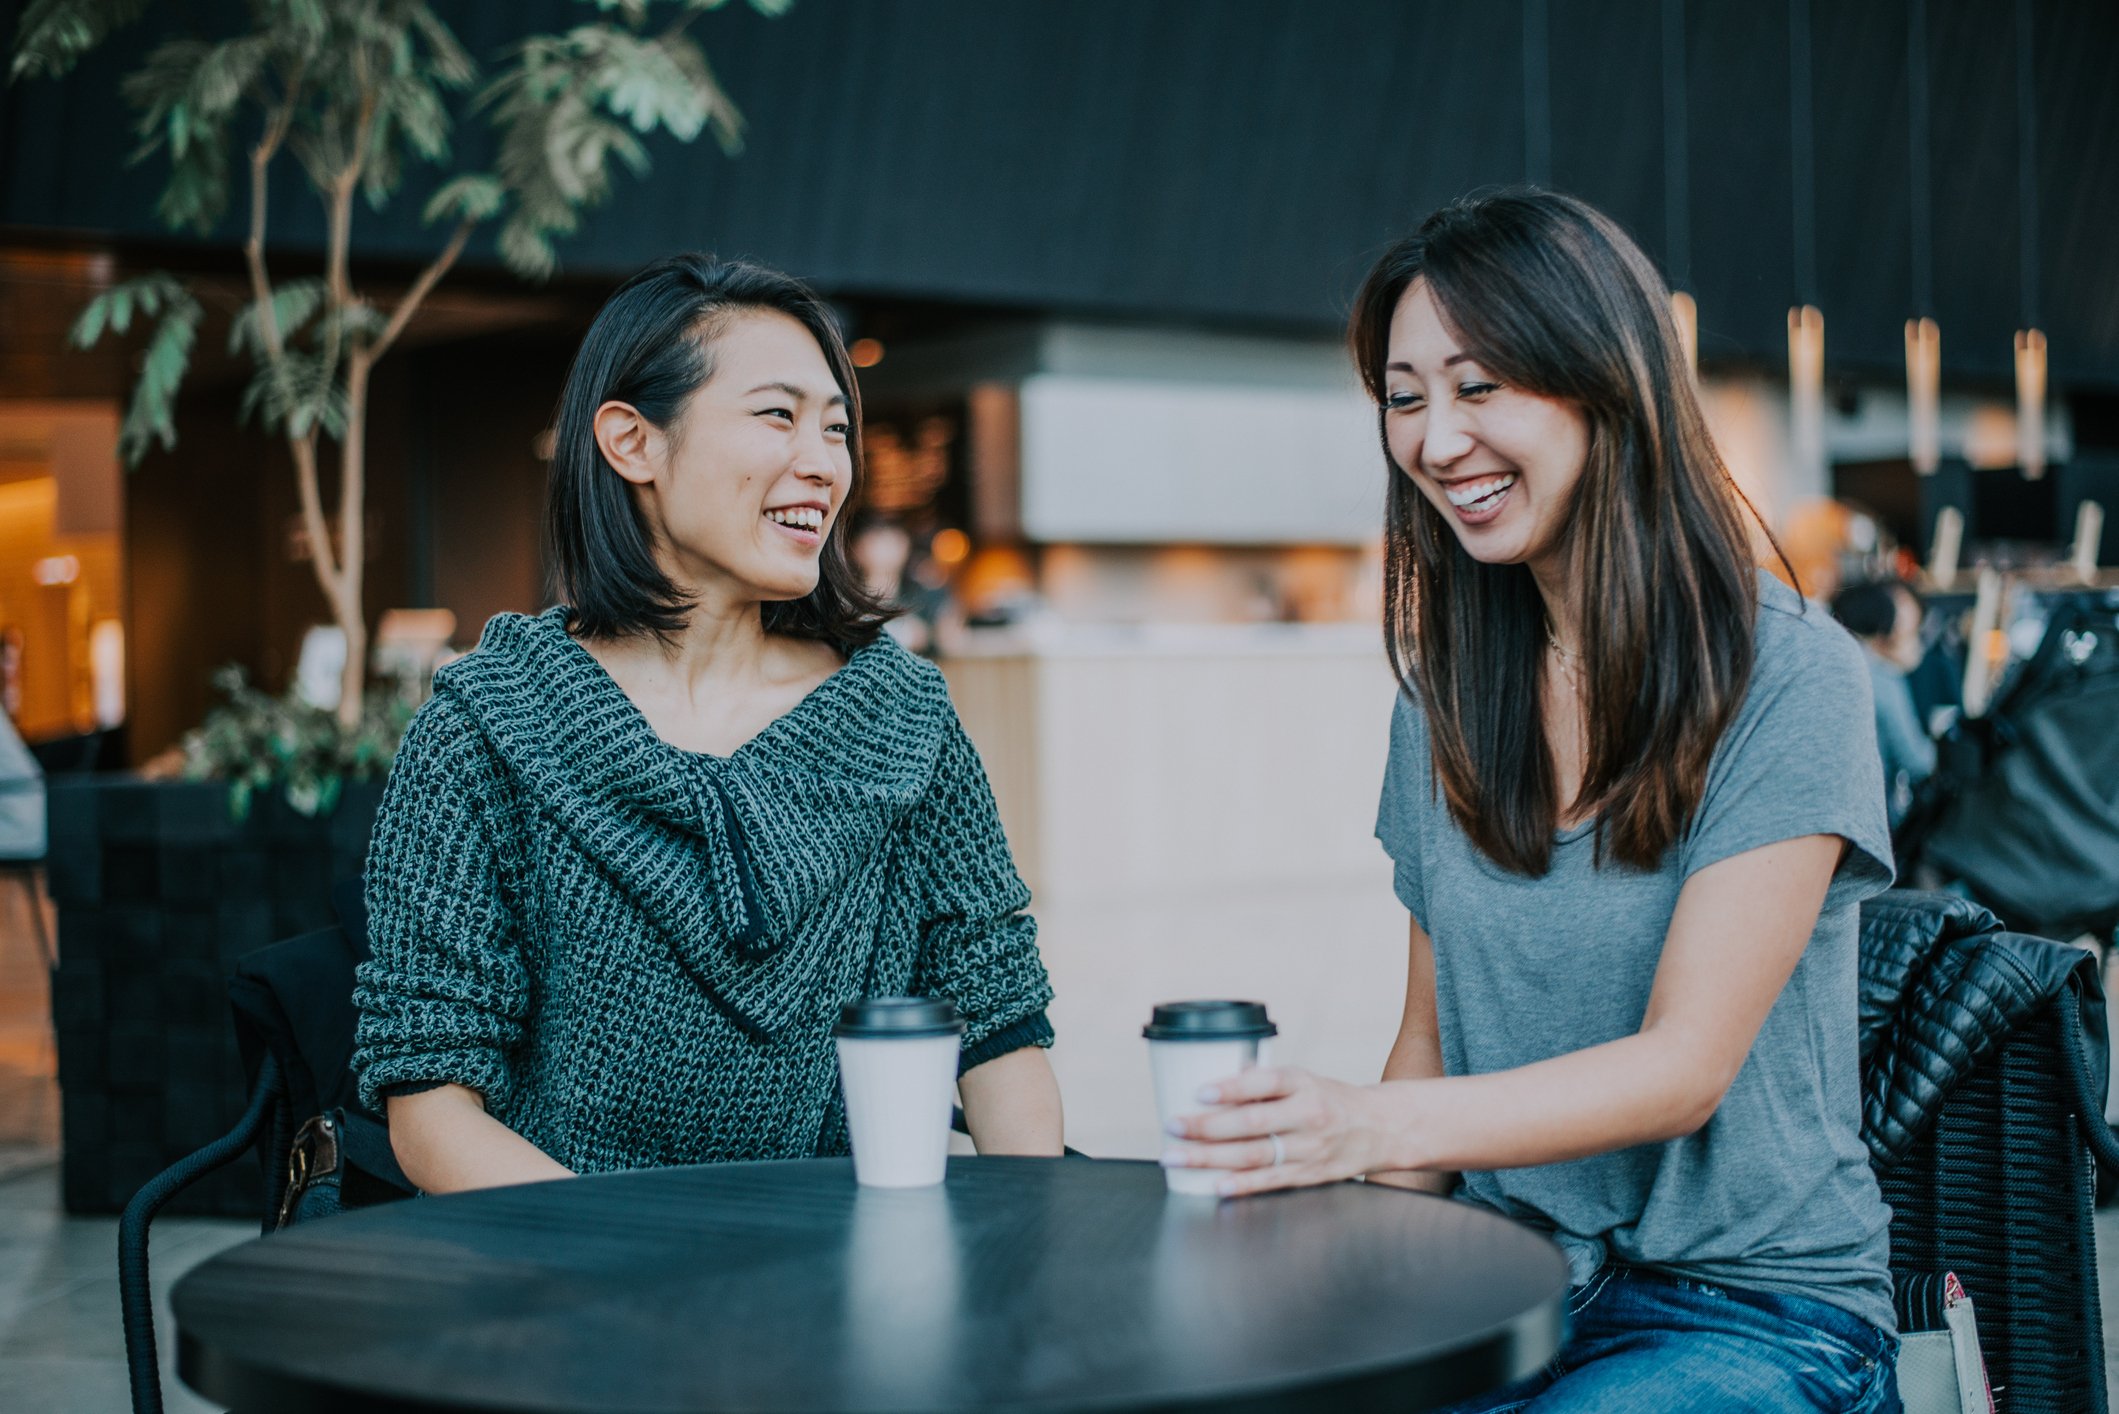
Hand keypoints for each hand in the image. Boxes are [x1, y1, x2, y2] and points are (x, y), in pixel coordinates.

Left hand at [1159, 1067, 1411, 1196]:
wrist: (1380, 1128)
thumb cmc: (1330, 1099)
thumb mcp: (1304, 1079)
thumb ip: (1264, 1082)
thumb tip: (1220, 1076)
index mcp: (1303, 1084)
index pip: (1265, 1083)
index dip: (1231, 1089)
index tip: (1200, 1093)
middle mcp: (1307, 1115)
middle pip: (1252, 1124)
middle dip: (1207, 1127)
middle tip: (1173, 1126)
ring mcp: (1308, 1148)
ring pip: (1254, 1155)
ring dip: (1211, 1158)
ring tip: (1178, 1156)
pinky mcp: (1309, 1174)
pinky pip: (1270, 1181)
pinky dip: (1241, 1184)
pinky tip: (1216, 1185)